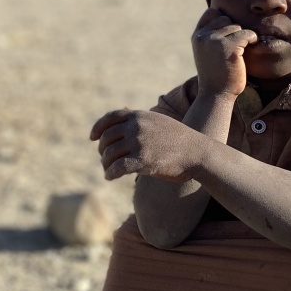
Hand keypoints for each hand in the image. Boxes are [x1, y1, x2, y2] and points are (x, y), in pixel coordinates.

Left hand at [90, 109, 205, 181]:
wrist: (197, 152)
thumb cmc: (179, 139)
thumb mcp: (158, 121)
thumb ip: (141, 120)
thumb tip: (124, 113)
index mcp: (139, 116)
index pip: (110, 118)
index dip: (98, 128)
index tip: (92, 137)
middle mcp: (136, 127)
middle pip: (106, 138)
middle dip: (102, 150)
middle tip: (105, 159)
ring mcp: (139, 142)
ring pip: (109, 154)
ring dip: (105, 164)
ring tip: (108, 170)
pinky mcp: (142, 160)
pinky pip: (117, 167)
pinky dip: (110, 173)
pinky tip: (110, 177)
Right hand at [192, 9, 256, 97]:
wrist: (216, 96)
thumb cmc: (215, 75)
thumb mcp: (206, 52)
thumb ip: (211, 36)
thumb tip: (225, 17)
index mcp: (197, 37)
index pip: (211, 12)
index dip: (223, 19)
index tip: (229, 34)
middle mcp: (203, 36)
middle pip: (225, 18)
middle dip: (233, 30)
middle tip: (236, 46)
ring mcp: (215, 40)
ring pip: (236, 26)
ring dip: (242, 37)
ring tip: (240, 51)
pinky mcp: (229, 47)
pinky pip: (247, 33)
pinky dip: (252, 39)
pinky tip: (251, 47)